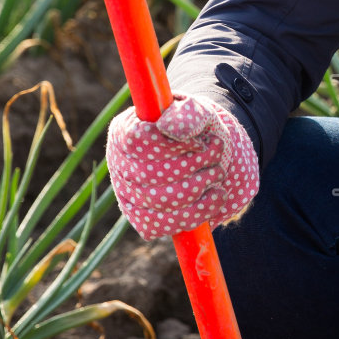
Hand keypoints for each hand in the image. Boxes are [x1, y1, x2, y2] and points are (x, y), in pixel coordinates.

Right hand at [106, 94, 258, 239]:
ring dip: (199, 187)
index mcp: (126, 129)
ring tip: (218, 172)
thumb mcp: (199, 112)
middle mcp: (120, 163)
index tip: (200, 142)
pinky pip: (161, 226)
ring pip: (159, 203)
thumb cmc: (200, 130)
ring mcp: (128, 195)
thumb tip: (166, 128)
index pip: (136, 140)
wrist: (215, 157)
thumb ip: (187, 115)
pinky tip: (216, 196)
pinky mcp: (142, 220)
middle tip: (216, 154)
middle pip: (149, 175)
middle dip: (193, 165)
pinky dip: (196, 214)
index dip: (172, 145)